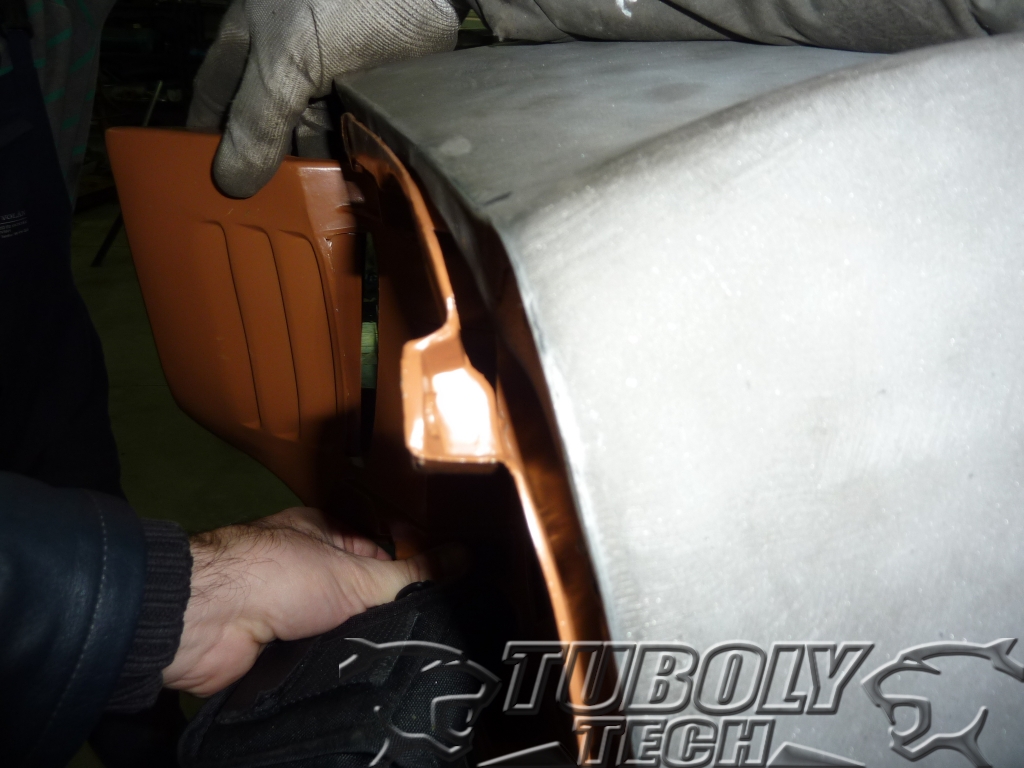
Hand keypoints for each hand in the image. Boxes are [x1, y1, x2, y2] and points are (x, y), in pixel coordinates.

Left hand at [161, 507, 446, 695]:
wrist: (209, 622)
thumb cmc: (283, 577)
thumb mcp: (358, 573)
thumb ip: (411, 573)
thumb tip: (467, 557)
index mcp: (323, 533)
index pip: (378, 549)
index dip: (407, 568)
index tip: (441, 594)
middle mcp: (304, 567)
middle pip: (359, 592)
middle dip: (386, 612)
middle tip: (430, 636)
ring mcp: (286, 609)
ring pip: (339, 628)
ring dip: (360, 642)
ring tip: (407, 662)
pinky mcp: (274, 649)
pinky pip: (317, 656)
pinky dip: (335, 665)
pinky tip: (364, 678)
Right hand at [187, 0, 460, 197]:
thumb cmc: (340, 0)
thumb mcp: (285, 60)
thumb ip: (257, 120)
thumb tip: (232, 182)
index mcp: (251, 48)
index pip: (218, 103)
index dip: (210, 142)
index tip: (211, 188)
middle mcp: (290, 68)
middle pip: (271, 132)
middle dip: (272, 170)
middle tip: (272, 213)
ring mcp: (334, 83)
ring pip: (318, 139)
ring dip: (319, 172)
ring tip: (316, 213)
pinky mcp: (375, 97)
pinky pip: (359, 138)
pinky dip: (357, 164)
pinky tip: (357, 192)